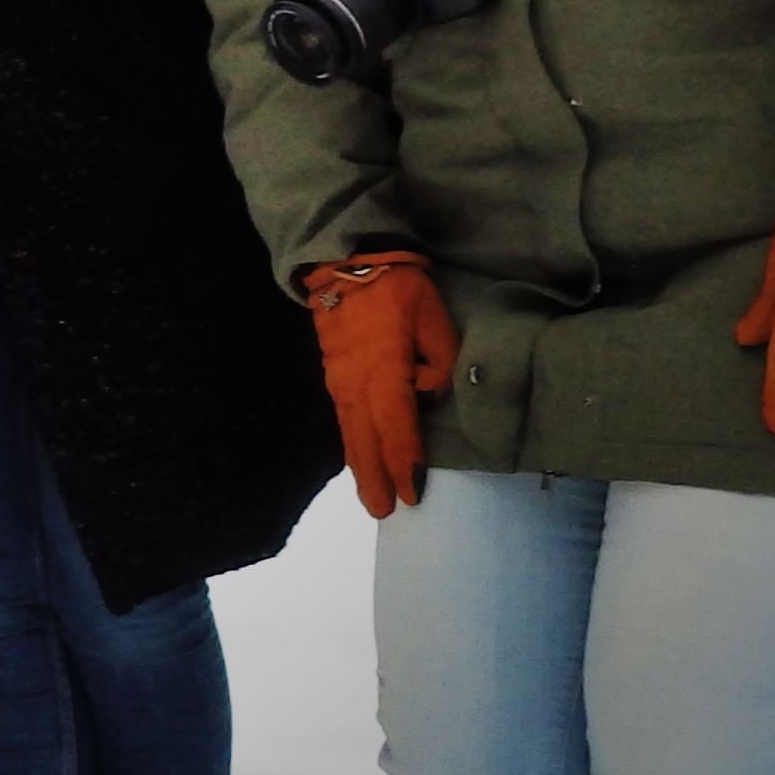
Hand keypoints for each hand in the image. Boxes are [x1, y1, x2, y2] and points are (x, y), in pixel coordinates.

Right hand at [301, 252, 456, 517]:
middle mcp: (356, 383)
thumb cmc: (396, 286)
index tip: (413, 492)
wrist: (345, 261)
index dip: (406, 461)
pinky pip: (344, 418)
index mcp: (384, 369)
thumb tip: (428, 393)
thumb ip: (440, 359)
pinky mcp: (334, 375)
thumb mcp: (433, 315)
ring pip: (350, 432)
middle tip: (383, 512)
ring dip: (360, 466)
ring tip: (369, 497)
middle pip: (366, 439)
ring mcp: (340, 380)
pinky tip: (358, 458)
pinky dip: (351, 443)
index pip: (398, 425)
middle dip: (375, 476)